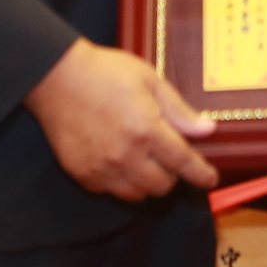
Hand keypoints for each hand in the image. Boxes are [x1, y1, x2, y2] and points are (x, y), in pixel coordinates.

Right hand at [22, 39, 218, 200]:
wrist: (57, 78)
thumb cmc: (106, 72)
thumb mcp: (149, 80)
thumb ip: (179, 110)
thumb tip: (207, 129)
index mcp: (147, 129)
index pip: (183, 163)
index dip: (201, 174)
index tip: (210, 179)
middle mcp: (126, 155)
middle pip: (162, 185)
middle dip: (172, 174)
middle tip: (168, 156)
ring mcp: (103, 169)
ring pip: (138, 194)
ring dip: (149, 182)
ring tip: (145, 160)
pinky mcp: (84, 175)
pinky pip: (112, 192)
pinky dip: (123, 183)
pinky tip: (121, 161)